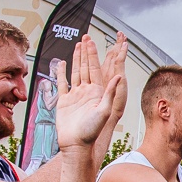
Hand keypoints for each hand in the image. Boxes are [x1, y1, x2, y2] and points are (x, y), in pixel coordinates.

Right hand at [55, 33, 128, 149]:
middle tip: (85, 37)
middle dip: (86, 52)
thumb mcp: (103, 111)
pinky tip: (63, 64)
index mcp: (97, 93)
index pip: (95, 69)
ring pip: (76, 72)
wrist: (76, 145)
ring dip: (76, 59)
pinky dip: (62, 73)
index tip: (92, 42)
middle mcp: (87, 92)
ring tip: (77, 46)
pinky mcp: (64, 101)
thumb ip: (109, 93)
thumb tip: (119, 76)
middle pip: (86, 67)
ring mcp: (75, 96)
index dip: (93, 55)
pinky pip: (62, 84)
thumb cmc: (91, 132)